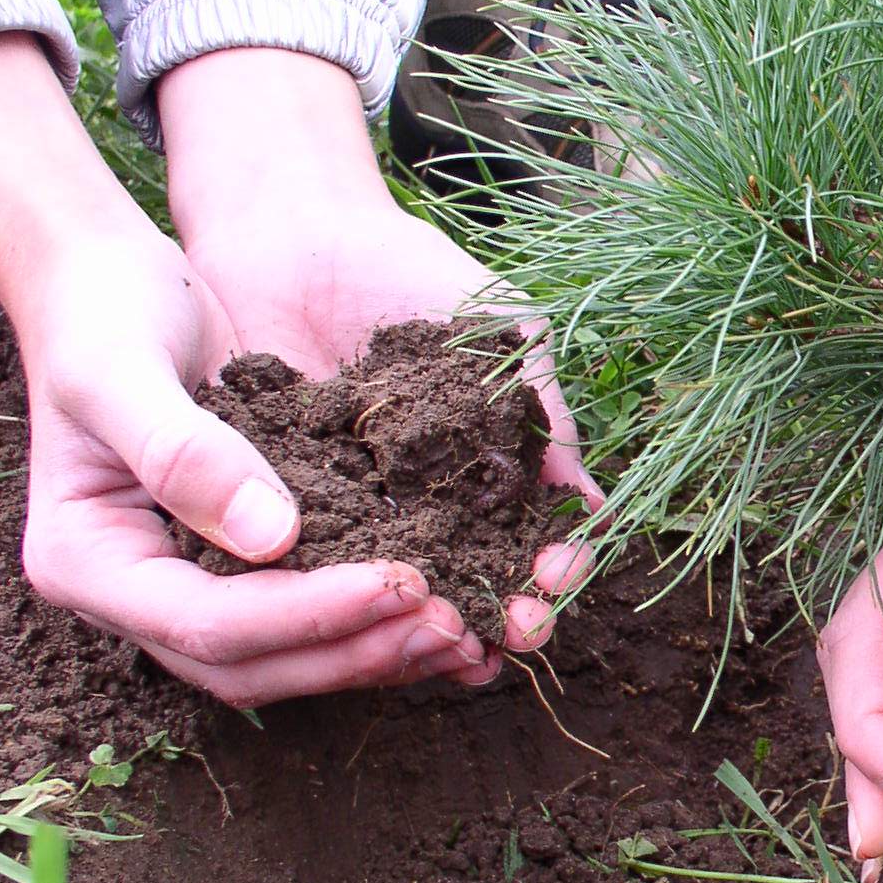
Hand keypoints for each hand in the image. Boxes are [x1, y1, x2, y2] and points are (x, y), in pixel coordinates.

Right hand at [0, 35, 489, 702]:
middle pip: (251, 665)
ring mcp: (189, 586)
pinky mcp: (244, 563)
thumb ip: (185, 451)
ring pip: (288, 658)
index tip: (400, 582)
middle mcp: (138, 594)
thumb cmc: (102, 311)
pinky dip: (379, 620)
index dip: (307, 614)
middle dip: (355, 651)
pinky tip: (454, 607)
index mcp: (88, 562)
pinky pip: (312, 615)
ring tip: (470, 630)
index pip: (205, 624)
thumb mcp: (123, 369)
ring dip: (378, 651)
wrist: (106, 281)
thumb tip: (274, 537)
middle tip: (455, 625)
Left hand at [160, 48, 601, 649]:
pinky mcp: (292, 509)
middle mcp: (436, 505)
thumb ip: (544, 411)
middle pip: (483, 579)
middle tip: (517, 633)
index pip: (540, 537)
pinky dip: (345, 604)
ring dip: (438, 626)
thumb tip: (590, 505)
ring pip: (410, 590)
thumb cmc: (412, 271)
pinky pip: (322, 570)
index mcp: (497, 468)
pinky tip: (363, 626)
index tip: (554, 578)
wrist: (295, 233)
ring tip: (453, 649)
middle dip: (508, 614)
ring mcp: (366, 511)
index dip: (557, 566)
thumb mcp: (502, 331)